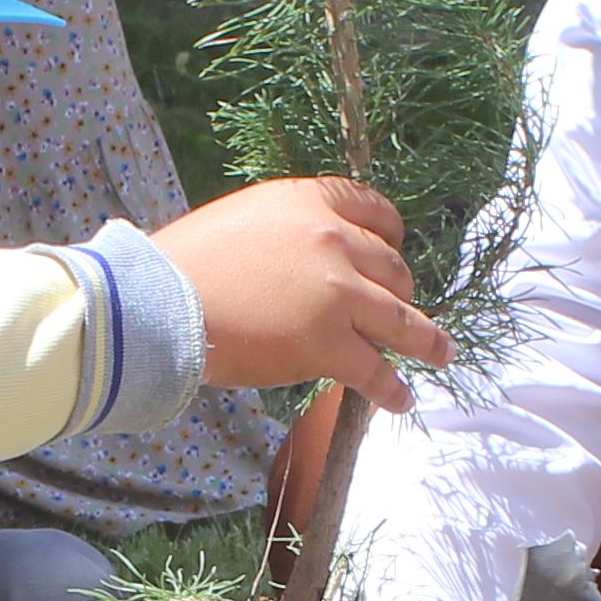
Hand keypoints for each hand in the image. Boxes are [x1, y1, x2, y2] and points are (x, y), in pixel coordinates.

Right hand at [149, 177, 445, 407]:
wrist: (159, 301)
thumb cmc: (186, 263)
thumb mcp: (244, 220)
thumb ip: (288, 232)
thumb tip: (308, 264)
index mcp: (309, 200)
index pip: (374, 208)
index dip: (391, 234)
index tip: (395, 250)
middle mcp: (333, 239)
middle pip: (392, 267)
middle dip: (401, 291)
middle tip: (401, 310)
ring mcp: (336, 292)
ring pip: (401, 318)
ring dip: (427, 339)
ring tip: (441, 353)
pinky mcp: (329, 342)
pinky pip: (376, 369)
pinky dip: (392, 388)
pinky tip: (401, 399)